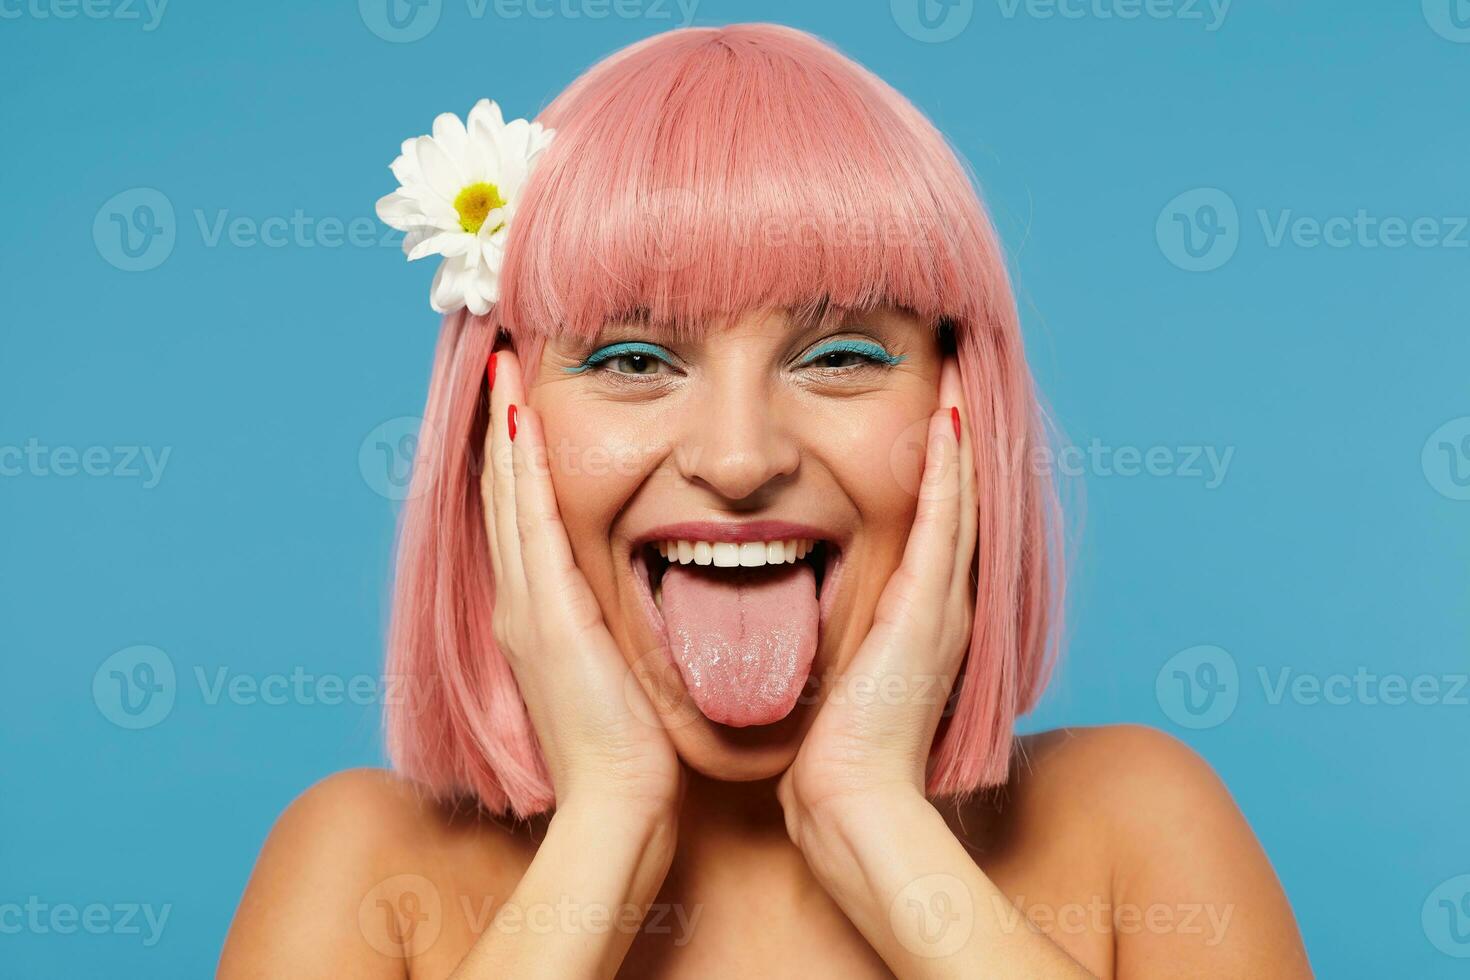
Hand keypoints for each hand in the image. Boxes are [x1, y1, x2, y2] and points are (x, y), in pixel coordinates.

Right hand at [480, 348, 682, 816]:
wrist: (616, 807)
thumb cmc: (627, 757)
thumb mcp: (614, 682)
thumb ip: (610, 641)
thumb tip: (629, 613)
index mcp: (537, 621)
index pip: (521, 524)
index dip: (514, 465)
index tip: (517, 409)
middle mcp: (520, 606)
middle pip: (502, 499)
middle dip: (500, 433)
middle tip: (498, 369)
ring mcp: (526, 607)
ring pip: (508, 498)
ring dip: (503, 431)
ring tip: (499, 372)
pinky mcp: (546, 612)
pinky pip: (529, 521)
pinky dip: (520, 467)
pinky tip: (518, 417)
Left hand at [779, 358, 977, 827]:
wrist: (854, 804)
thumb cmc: (834, 756)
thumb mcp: (834, 680)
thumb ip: (827, 642)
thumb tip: (781, 615)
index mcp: (920, 619)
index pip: (934, 524)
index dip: (935, 468)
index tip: (928, 413)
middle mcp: (943, 604)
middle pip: (958, 500)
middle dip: (957, 436)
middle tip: (958, 371)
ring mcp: (942, 605)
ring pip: (959, 498)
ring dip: (959, 434)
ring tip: (960, 373)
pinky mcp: (928, 610)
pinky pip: (943, 522)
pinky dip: (948, 469)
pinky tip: (946, 419)